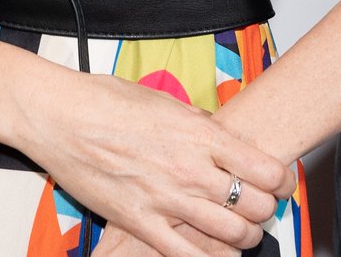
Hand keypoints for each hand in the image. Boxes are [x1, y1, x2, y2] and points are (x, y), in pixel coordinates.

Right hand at [0, 62, 288, 256]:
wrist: (57, 115)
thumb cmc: (104, 100)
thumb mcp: (164, 100)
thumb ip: (197, 122)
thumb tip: (220, 133)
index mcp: (200, 134)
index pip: (266, 169)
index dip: (282, 180)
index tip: (281, 183)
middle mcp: (190, 168)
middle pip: (256, 205)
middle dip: (267, 210)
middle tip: (262, 209)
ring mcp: (166, 199)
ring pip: (232, 234)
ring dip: (246, 237)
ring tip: (243, 233)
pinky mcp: (140, 222)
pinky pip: (187, 255)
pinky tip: (215, 254)